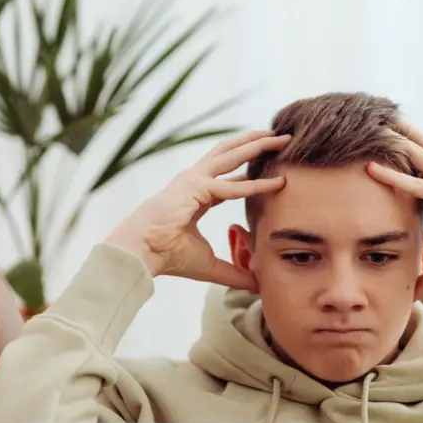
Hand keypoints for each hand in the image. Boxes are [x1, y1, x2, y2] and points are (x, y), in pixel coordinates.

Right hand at [105, 131, 290, 288]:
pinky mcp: (194, 187)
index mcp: (196, 195)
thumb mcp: (210, 265)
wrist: (141, 253)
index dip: (249, 171)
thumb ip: (234, 272)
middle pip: (229, 155)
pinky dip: (255, 185)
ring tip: (281, 138)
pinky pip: (231, 186)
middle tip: (281, 137)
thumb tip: (257, 286)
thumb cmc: (167, 256)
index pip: (227, 177)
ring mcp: (193, 180)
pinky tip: (278, 183)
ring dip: (257, 146)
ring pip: (231, 157)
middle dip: (256, 144)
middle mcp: (194, 181)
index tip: (272, 168)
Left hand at [367, 124, 422, 299]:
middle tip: (378, 120)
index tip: (386, 146)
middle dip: (401, 135)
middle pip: (421, 150)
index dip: (405, 156)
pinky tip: (373, 169)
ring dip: (395, 142)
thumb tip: (412, 294)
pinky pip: (417, 183)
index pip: (422, 168)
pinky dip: (394, 176)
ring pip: (417, 156)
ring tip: (373, 127)